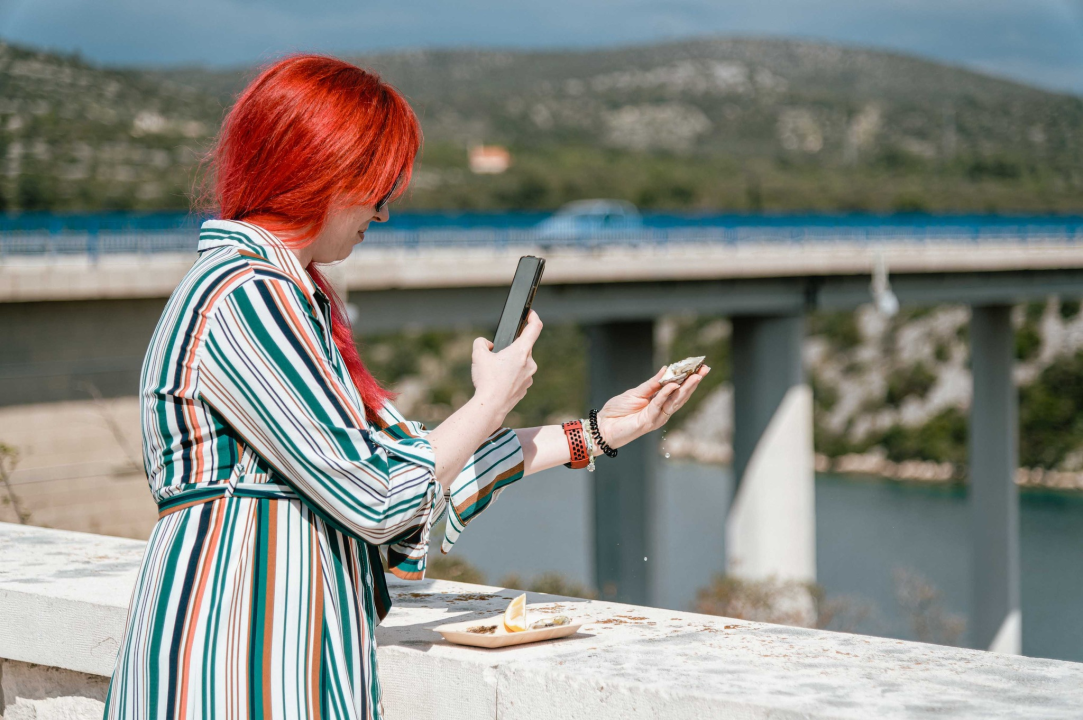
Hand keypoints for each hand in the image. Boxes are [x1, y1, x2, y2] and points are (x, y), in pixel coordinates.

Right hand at [470, 311, 542, 426]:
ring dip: (510, 363)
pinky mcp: (525, 388)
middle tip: (496, 355)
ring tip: (495, 371)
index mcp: (521, 351)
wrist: (491, 406)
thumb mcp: (478, 355)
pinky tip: (499, 382)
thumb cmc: (487, 380)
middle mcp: (530, 363)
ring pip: (521, 364)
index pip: (534, 328)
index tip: (530, 314)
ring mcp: (529, 377)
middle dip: (511, 349)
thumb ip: (481, 342)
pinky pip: (519, 376)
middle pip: (523, 348)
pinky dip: (510, 376)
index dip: (533, 317)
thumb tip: (487, 344)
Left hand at [594, 364, 709, 450]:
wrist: (604, 426)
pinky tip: (673, 384)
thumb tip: (667, 369)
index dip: (688, 378)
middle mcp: (661, 410)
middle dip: (693, 382)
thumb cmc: (618, 410)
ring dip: (686, 388)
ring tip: (696, 375)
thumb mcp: (636, 392)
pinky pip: (659, 405)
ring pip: (675, 401)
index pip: (677, 389)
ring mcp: (657, 417)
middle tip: (704, 369)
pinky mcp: (649, 422)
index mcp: (659, 402)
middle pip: (681, 395)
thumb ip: (652, 383)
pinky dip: (666, 394)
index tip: (699, 366)